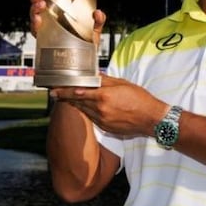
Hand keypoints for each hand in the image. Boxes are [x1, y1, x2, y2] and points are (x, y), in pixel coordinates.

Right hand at [29, 0, 106, 45]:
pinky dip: (35, 26)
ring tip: (40, 6)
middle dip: (35, 0)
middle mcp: (50, 22)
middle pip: (37, 8)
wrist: (86, 62)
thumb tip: (98, 13)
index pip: (47, 2)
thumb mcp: (94, 29)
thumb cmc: (86, 44)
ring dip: (35, 10)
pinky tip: (38, 21)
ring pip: (34, 18)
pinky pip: (36, 33)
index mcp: (59, 15)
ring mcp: (46, 32)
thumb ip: (98, 20)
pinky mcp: (44, 42)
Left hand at [50, 74, 168, 137]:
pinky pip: (92, 118)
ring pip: (84, 111)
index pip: (77, 93)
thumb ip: (105, 81)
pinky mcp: (105, 128)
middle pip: (77, 103)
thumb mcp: (123, 84)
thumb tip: (93, 77)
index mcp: (103, 96)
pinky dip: (88, 112)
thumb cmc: (141, 100)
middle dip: (67, 98)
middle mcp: (100, 109)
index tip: (55, 90)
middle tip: (58, 93)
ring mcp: (102, 120)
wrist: (151, 119)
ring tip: (70, 99)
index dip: (64, 92)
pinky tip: (89, 108)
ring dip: (76, 105)